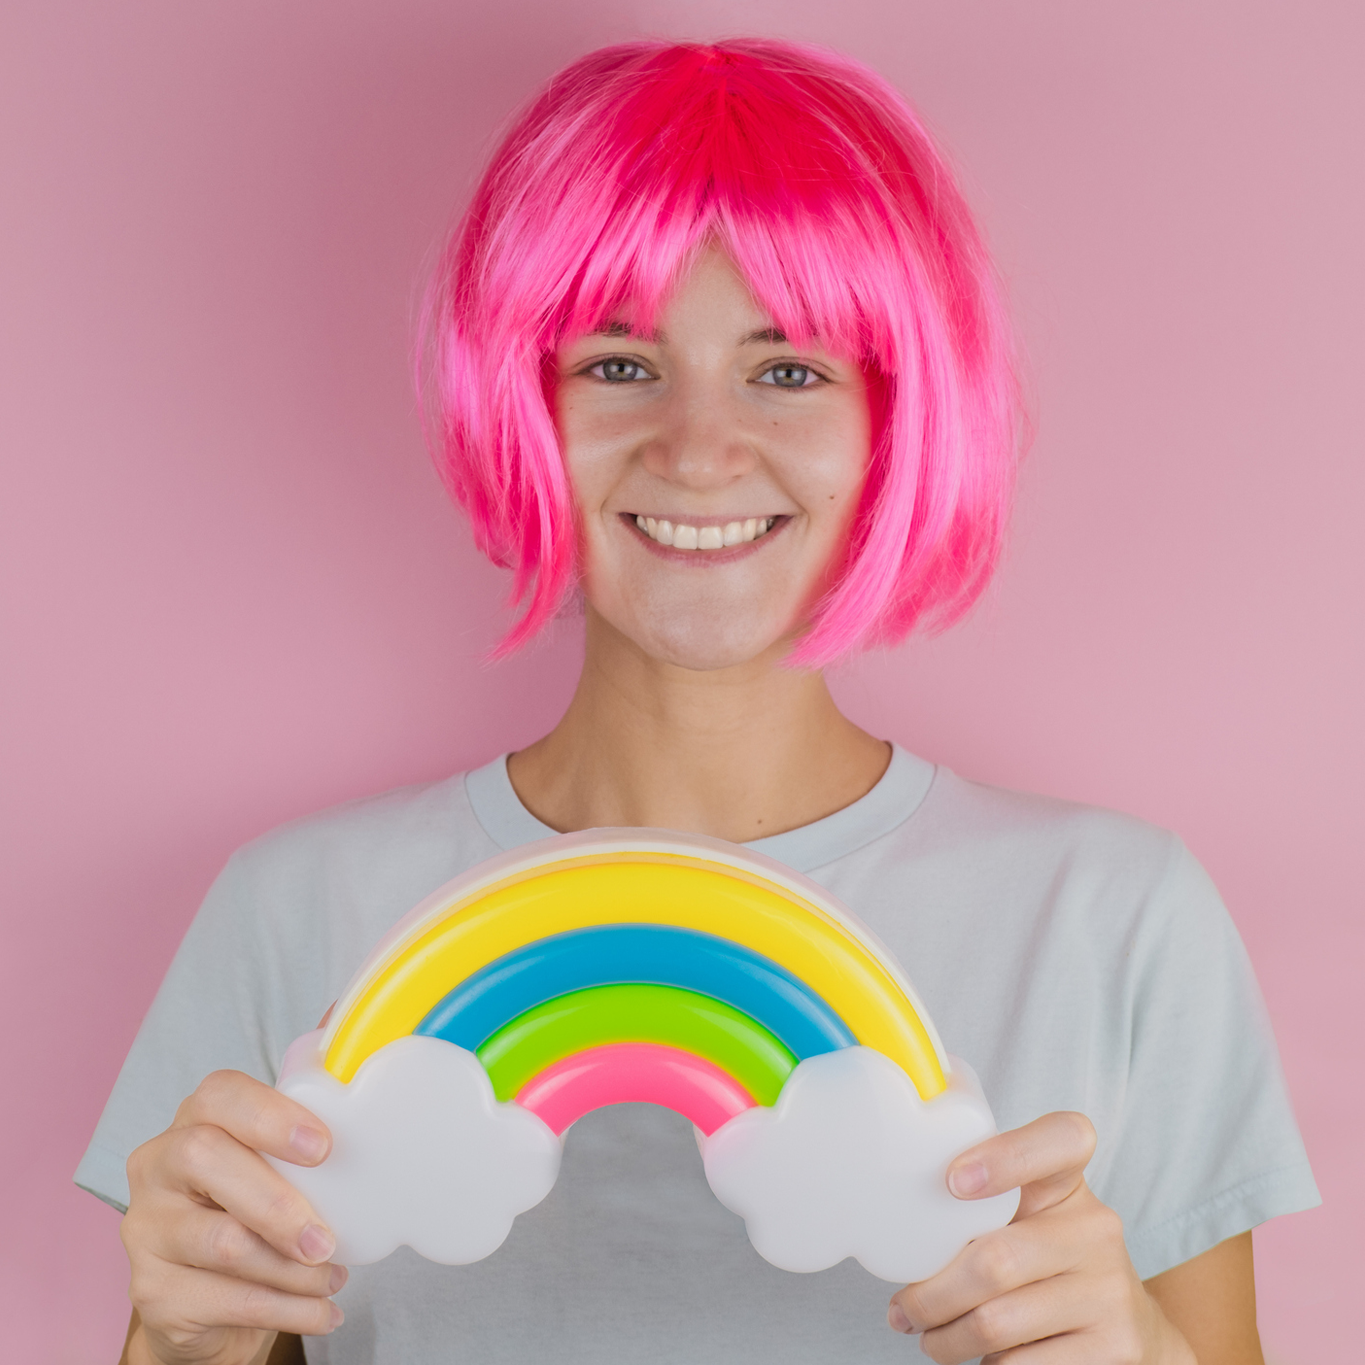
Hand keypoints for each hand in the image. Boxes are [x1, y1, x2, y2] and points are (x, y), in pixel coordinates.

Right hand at [121, 1069, 344, 1364]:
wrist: (206, 1304)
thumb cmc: (254, 1214)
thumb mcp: (275, 1170)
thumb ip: (306, 1139)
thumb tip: (372, 1094)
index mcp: (194, 1122)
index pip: (219, 1095)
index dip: (270, 1115)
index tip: (322, 1147)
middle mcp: (158, 1167)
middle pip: (205, 1158)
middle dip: (277, 1202)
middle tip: (327, 1240)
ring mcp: (146, 1230)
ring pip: (222, 1241)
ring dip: (292, 1270)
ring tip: (333, 1278)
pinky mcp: (151, 1291)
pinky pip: (226, 1300)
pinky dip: (287, 1310)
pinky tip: (322, 1310)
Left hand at [888, 1112, 1194, 1363]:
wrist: (1129, 1326)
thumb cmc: (1045, 1259)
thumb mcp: (1024, 1217)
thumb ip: (977, 1204)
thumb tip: (889, 1220)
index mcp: (1067, 1180)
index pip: (1063, 1138)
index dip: (1007, 1155)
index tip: (952, 1181)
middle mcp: (1097, 1228)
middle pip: (996, 1259)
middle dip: (933, 1293)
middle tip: (904, 1310)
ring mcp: (1110, 1290)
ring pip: (998, 1321)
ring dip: (947, 1337)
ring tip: (929, 1335)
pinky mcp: (1116, 1348)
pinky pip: (1022, 1364)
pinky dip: (986, 1364)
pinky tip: (979, 1356)